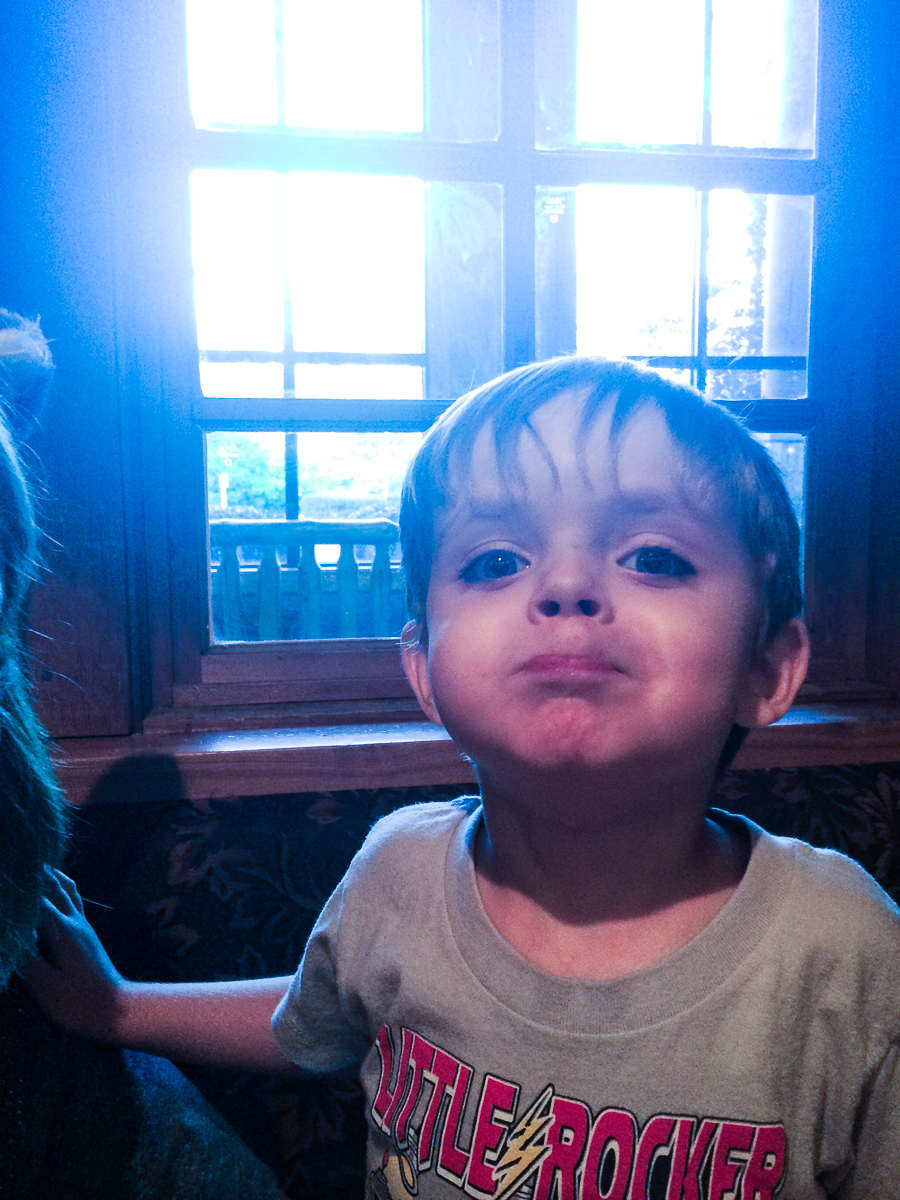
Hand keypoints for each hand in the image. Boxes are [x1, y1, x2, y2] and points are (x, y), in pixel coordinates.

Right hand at [20, 867, 129, 1042]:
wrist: (116, 1010)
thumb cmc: (78, 1004)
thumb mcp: (44, 986)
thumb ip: (24, 956)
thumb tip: (9, 934)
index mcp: (61, 931)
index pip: (30, 899)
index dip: (12, 890)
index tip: (2, 876)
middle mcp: (73, 919)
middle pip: (48, 885)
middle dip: (26, 872)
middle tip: (11, 860)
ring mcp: (82, 923)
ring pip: (62, 886)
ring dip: (43, 873)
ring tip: (27, 861)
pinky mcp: (85, 930)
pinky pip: (72, 896)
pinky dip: (59, 882)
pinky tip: (54, 879)